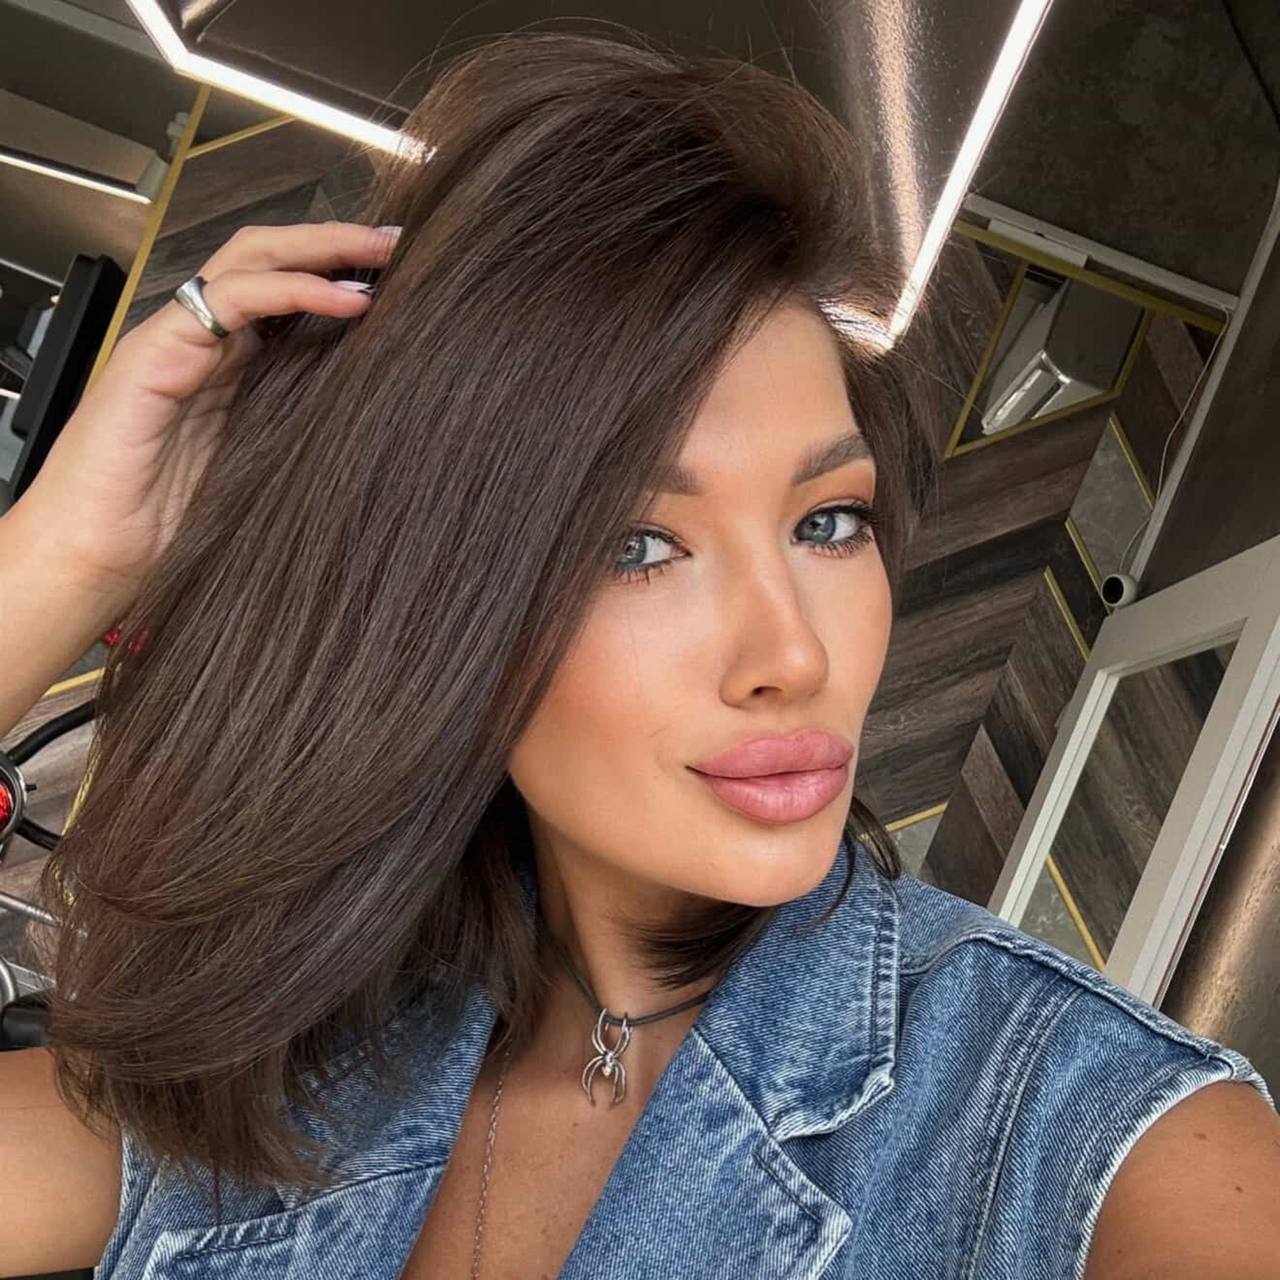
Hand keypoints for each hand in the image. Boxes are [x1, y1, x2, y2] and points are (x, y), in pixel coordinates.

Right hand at [12, 220, 399, 601]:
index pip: (285, 287)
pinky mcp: (158, 352)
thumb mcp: (266, 464)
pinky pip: (230, 300)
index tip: (402, 271)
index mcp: (230, 363)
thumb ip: (303, 423)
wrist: (98, 557)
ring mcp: (178, 339)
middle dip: (337, 242)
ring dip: (321, 249)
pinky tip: (346, 301)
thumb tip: (376, 410)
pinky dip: (293, 290)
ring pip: (250, 260)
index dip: (339, 271)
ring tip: (381, 252)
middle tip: (400, 243)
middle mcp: (204, 339)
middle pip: (270, 257)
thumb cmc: (174, 525)